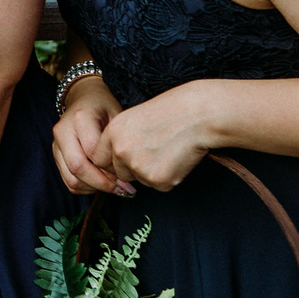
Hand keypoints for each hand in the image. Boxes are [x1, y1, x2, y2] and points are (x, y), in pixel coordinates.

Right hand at [52, 75, 132, 195]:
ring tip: (114, 187)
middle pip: (77, 167)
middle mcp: (63, 131)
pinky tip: (102, 183)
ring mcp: (56, 144)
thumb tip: (126, 177)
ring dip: (94, 188)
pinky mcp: (56, 155)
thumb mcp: (118, 117)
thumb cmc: (104, 108)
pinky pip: (68, 181)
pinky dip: (86, 187)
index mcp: (80, 118)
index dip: (111, 167)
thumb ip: (119, 143)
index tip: (129, 173)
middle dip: (102, 183)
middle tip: (123, 189)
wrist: (83, 98)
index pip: (93, 151)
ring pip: (71, 178)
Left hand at [89, 81, 217, 191]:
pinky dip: (169, 177)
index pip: (99, 159)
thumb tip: (117, 160)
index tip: (127, 158)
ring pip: (140, 180)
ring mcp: (139, 167)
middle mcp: (121, 151)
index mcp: (112, 133)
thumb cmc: (172, 111)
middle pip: (119, 173)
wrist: (198, 115)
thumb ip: (120, 138)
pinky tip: (178, 158)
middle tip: (155, 152)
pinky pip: (159, 186)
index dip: (113, 161)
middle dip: (133, 169)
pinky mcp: (158, 180)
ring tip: (169, 150)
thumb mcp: (135, 117)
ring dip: (152, 172)